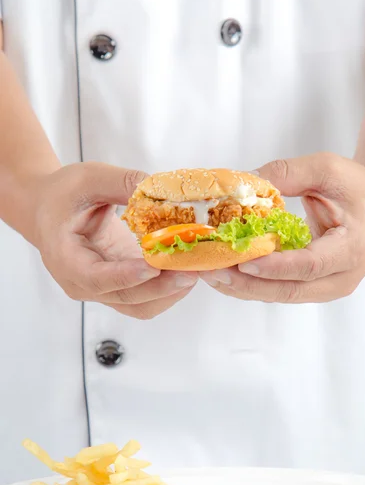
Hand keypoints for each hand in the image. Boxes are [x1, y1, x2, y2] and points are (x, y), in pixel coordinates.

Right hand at [30, 162, 196, 318]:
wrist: (49, 211)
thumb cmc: (63, 195)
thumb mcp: (88, 178)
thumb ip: (123, 183)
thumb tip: (161, 191)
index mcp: (66, 258)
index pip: (95, 277)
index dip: (125, 275)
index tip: (153, 268)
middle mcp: (83, 283)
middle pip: (126, 297)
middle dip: (162, 286)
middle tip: (192, 268)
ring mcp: (103, 290)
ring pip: (141, 306)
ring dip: (170, 292)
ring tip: (196, 268)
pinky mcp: (121, 288)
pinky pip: (148, 300)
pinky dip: (169, 290)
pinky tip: (186, 269)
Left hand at [201, 153, 364, 302]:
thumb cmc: (357, 188)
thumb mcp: (328, 169)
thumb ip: (289, 173)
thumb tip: (245, 184)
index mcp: (353, 247)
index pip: (312, 265)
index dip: (276, 267)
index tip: (244, 262)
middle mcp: (342, 276)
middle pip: (292, 289)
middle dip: (248, 283)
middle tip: (213, 270)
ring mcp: (328, 287)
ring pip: (281, 295)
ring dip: (243, 287)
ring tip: (209, 273)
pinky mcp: (313, 288)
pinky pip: (279, 290)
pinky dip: (251, 284)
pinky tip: (225, 273)